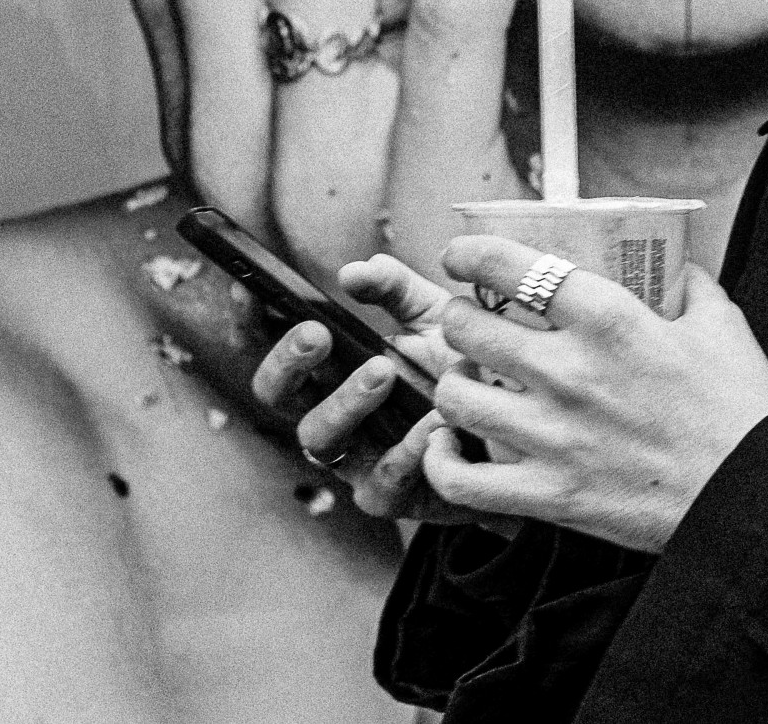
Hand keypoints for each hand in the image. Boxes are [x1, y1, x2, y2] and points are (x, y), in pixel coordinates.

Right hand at [251, 252, 515, 529]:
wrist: (519, 431)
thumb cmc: (463, 370)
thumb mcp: (437, 318)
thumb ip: (398, 290)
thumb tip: (355, 271)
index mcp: (332, 367)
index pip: (274, 343)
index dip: (253, 318)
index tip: (248, 287)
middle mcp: (331, 412)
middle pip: (277, 395)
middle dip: (288, 363)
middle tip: (317, 334)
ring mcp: (354, 458)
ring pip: (319, 438)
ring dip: (346, 401)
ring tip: (383, 370)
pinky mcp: (390, 496)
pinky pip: (381, 482)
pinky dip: (406, 449)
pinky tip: (433, 423)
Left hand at [417, 236, 767, 552]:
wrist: (752, 496)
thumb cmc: (740, 409)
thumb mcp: (723, 326)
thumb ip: (692, 287)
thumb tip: (676, 266)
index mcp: (610, 321)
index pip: (514, 267)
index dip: (472, 253)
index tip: (460, 255)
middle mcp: (569, 373)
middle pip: (468, 328)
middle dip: (459, 318)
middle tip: (470, 322)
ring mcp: (552, 437)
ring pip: (453, 396)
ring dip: (453, 381)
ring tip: (468, 380)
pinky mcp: (549, 493)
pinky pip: (460, 479)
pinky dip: (441, 461)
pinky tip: (449, 446)